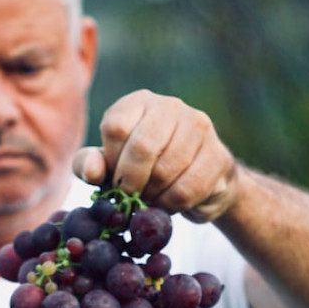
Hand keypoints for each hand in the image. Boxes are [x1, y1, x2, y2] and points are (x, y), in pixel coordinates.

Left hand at [73, 89, 239, 221]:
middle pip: (143, 147)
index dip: (113, 161)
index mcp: (138, 102)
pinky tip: (169, 203)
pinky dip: (171, 205)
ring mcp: (199, 127)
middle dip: (132, 183)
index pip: (116, 127)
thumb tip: (93, 172)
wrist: (197, 184)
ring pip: (165, 170)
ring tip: (150, 199)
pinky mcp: (219, 155)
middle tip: (131, 198)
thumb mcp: (109, 166)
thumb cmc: (143, 171)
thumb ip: (89, 165)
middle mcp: (170, 106)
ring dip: (152, 196)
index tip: (115, 179)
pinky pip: (187, 189)